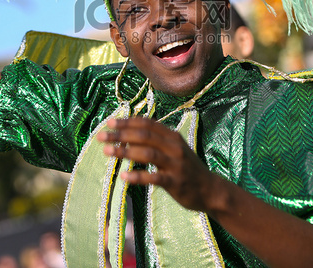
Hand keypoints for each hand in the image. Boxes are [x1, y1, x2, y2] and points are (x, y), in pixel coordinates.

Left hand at [98, 117, 220, 211]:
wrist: (211, 190)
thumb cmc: (187, 168)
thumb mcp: (175, 149)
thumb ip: (157, 141)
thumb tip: (130, 133)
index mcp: (172, 137)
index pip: (147, 124)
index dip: (128, 122)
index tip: (110, 122)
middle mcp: (174, 147)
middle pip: (144, 135)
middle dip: (121, 134)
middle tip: (102, 136)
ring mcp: (175, 164)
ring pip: (148, 153)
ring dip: (125, 151)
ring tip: (108, 151)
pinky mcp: (175, 182)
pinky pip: (154, 178)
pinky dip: (138, 176)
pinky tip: (124, 176)